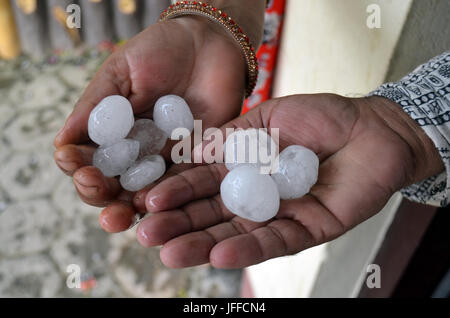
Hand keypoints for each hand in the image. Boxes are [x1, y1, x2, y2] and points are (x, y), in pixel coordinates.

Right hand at [53, 16, 246, 229]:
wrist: (207, 44)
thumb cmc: (158, 51)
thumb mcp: (120, 73)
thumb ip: (94, 107)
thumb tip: (61, 142)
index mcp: (111, 132)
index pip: (87, 158)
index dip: (76, 164)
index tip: (69, 159)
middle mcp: (135, 152)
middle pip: (111, 184)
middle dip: (97, 191)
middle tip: (92, 186)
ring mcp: (164, 159)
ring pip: (142, 193)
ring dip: (127, 207)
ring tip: (118, 212)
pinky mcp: (195, 160)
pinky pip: (180, 184)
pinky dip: (166, 196)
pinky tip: (153, 202)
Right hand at [132, 94, 442, 267]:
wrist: (372, 129)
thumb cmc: (322, 117)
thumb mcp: (269, 117)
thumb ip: (231, 137)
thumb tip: (188, 151)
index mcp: (241, 167)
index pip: (200, 182)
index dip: (173, 191)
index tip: (144, 199)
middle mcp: (254, 195)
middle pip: (211, 213)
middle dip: (178, 223)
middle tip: (146, 233)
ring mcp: (278, 215)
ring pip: (235, 234)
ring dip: (202, 243)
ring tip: (169, 252)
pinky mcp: (307, 230)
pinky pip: (274, 242)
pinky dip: (246, 249)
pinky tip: (219, 254)